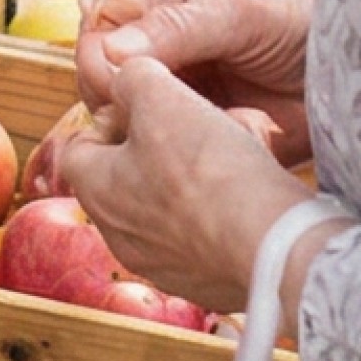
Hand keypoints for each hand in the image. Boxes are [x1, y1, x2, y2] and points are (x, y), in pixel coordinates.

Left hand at [60, 53, 314, 315]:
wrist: (278, 250)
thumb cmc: (207, 169)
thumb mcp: (157, 92)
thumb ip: (131, 75)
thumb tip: (128, 78)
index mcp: (95, 192)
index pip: (82, 143)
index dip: (115, 115)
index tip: (150, 105)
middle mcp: (122, 238)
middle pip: (133, 171)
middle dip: (167, 140)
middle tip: (201, 123)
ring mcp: (168, 266)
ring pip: (177, 200)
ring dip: (203, 170)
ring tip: (238, 148)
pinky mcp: (212, 285)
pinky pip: (213, 234)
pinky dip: (230, 208)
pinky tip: (256, 188)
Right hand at [75, 0, 315, 162]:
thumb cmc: (310, 24)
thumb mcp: (246, 12)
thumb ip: (177, 26)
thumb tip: (107, 51)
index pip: (101, 14)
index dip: (98, 47)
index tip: (116, 82)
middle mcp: (160, 30)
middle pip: (101, 60)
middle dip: (116, 90)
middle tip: (142, 115)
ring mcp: (177, 78)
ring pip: (125, 104)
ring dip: (148, 121)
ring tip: (183, 130)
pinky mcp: (195, 121)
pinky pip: (163, 137)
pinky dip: (177, 145)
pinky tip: (203, 146)